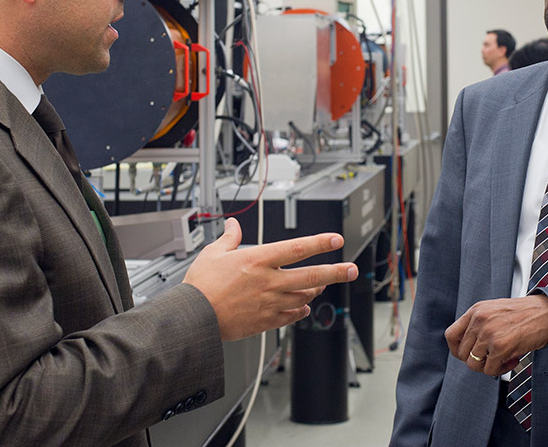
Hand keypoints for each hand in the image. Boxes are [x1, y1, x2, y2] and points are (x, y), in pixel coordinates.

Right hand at [183, 218, 358, 340]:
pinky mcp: (265, 321)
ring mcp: (269, 302)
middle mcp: (269, 281)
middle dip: (336, 272)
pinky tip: (304, 307)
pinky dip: (301, 310)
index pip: (297, 248)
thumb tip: (234, 225)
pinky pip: (291, 315)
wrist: (194, 318)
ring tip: (324, 285)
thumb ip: (229, 239)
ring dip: (317, 290)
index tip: (336, 239)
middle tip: (352, 270)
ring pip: (304, 296)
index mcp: (258, 261)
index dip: (320, 243)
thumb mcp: (213, 254)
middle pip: (311, 276)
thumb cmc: (201, 286)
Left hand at [445, 295, 547, 376]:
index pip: (451, 335)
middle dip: (476, 361)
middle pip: (462, 353)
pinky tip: (512, 361)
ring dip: (489, 366)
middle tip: (491, 359)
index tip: (467, 355)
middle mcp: (479, 320)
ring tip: (503, 359)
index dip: (456, 350)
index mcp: (476, 310)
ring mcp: (488, 333)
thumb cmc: (525, 314)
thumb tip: (467, 349)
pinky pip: (489, 370)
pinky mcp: (500, 347)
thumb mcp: (494, 310)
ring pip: (474, 364)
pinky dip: (500, 370)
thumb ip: (479, 324)